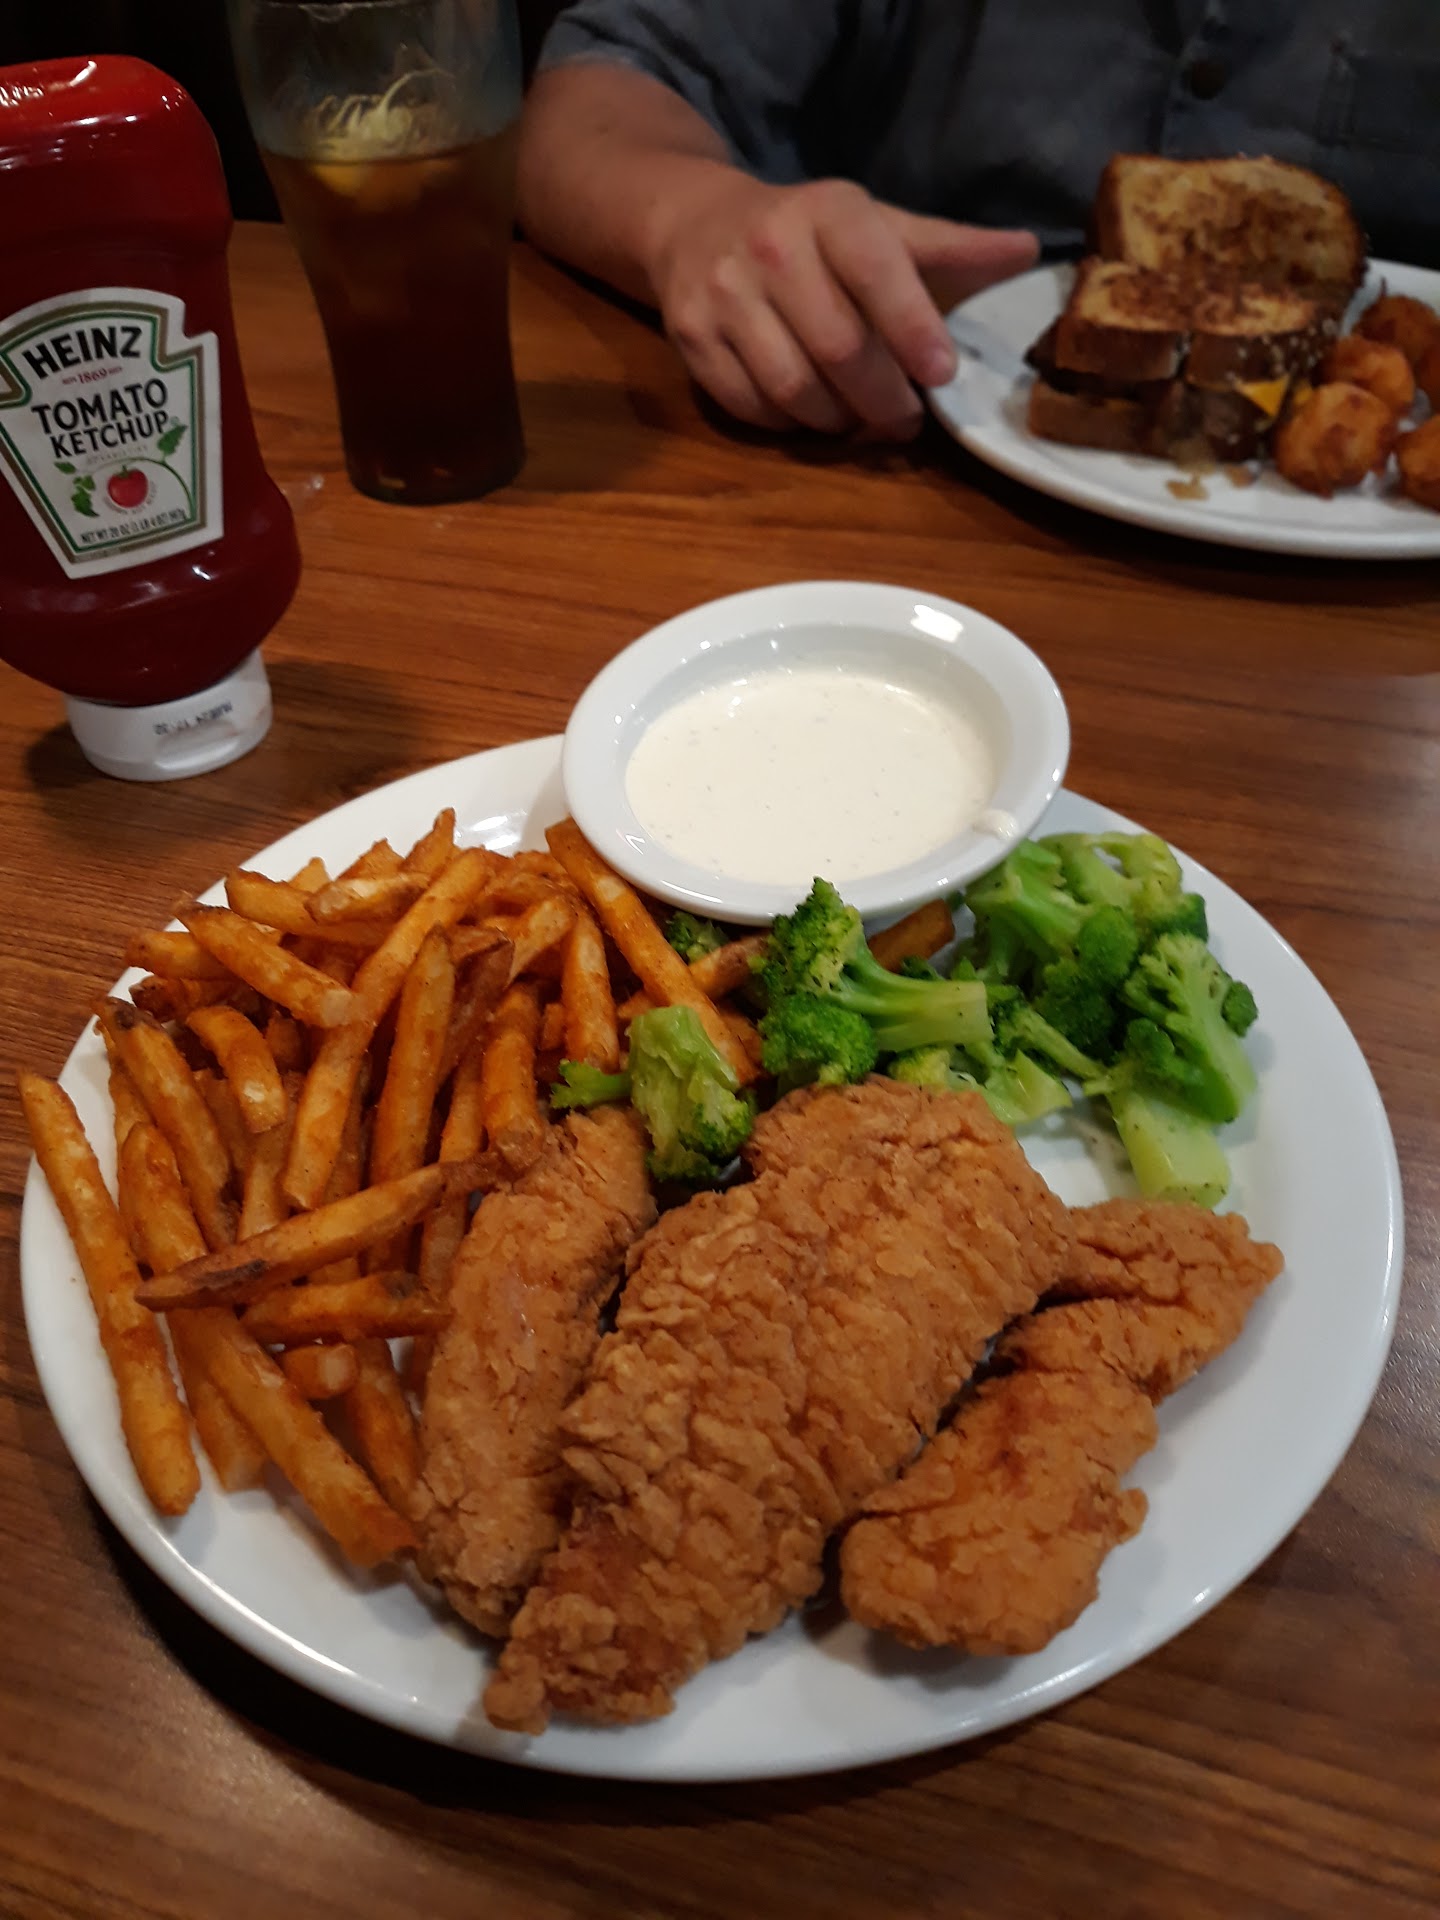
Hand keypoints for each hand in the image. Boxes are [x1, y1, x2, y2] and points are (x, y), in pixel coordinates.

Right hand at [646, 173, 1037, 436]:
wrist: (694, 223)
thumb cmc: (808, 234)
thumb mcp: (876, 227)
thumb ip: (948, 249)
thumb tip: (1027, 252)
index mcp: (830, 213)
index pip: (878, 273)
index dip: (913, 329)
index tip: (941, 375)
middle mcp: (771, 248)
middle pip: (838, 347)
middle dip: (882, 398)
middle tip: (906, 420)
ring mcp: (724, 295)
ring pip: (792, 388)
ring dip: (836, 421)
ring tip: (857, 419)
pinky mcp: (690, 338)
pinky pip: (752, 406)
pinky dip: (789, 425)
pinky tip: (808, 412)